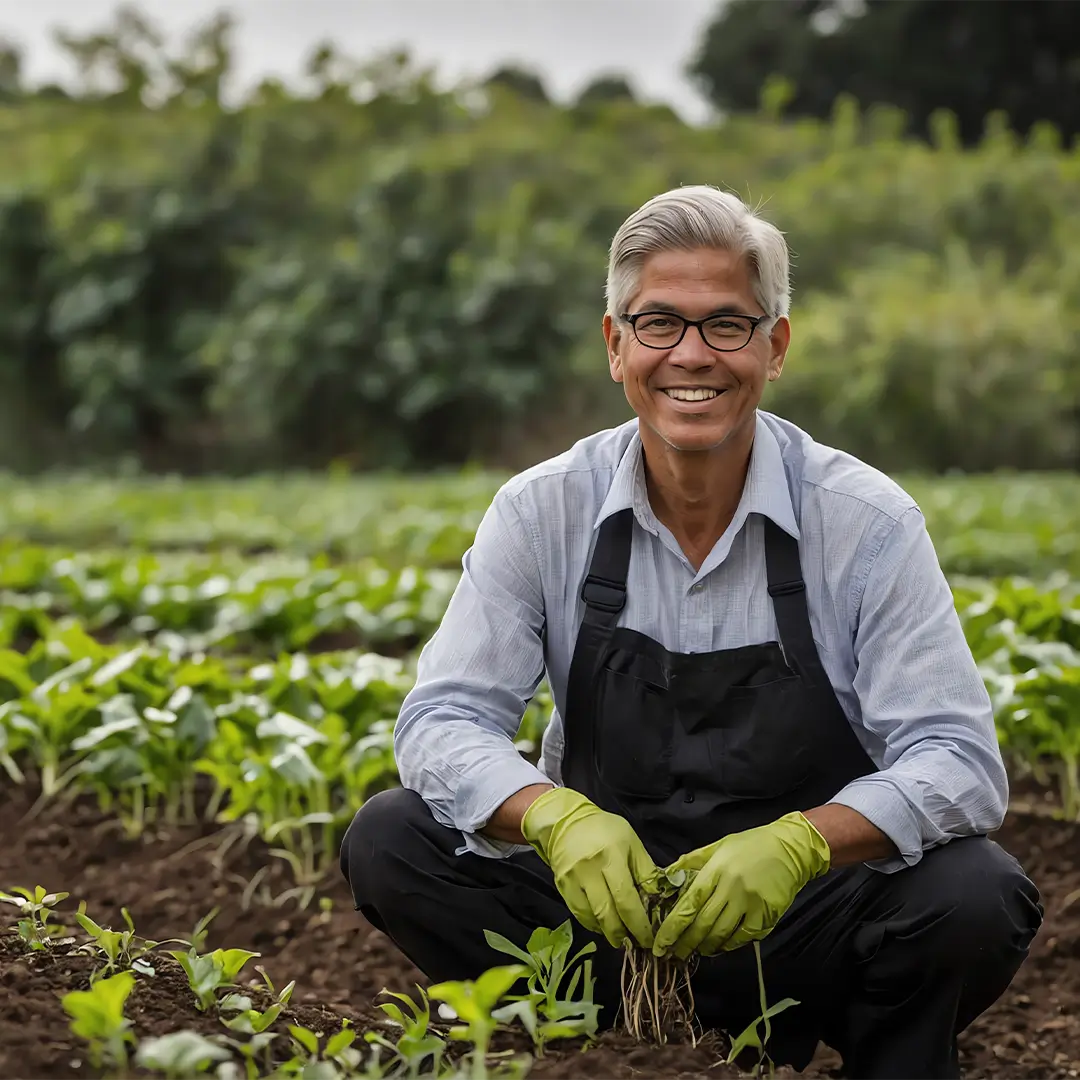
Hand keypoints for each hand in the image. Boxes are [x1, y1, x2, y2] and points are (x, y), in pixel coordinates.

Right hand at [520, 787, 659, 948]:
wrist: (566, 822)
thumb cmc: (605, 830)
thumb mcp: (631, 843)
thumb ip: (645, 871)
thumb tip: (658, 899)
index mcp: (611, 856)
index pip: (626, 898)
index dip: (638, 923)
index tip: (649, 938)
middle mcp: (590, 870)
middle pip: (607, 913)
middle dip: (624, 934)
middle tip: (635, 944)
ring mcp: (572, 880)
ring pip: (592, 917)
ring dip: (608, 932)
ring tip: (621, 938)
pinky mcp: (561, 887)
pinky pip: (579, 914)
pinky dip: (593, 924)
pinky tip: (603, 926)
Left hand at [652, 812, 830, 959]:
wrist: (791, 848)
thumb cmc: (750, 845)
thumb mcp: (718, 846)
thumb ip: (693, 862)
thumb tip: (668, 876)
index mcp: (716, 869)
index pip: (689, 903)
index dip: (672, 926)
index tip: (660, 943)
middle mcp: (731, 887)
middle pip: (703, 923)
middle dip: (685, 943)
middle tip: (673, 955)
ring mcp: (749, 903)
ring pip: (722, 933)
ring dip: (705, 946)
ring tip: (694, 951)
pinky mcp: (766, 915)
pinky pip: (743, 937)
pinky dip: (730, 944)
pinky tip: (720, 947)